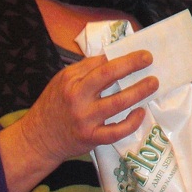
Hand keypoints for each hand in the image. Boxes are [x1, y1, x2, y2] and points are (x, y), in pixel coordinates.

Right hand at [0, 50, 157, 191]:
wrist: (38, 138)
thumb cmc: (54, 105)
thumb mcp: (61, 81)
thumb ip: (84, 70)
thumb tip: (112, 57)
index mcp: (70, 80)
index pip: (99, 63)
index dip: (121, 56)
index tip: (138, 53)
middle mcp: (77, 97)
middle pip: (108, 75)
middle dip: (131, 64)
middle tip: (148, 58)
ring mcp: (85, 119)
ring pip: (118, 103)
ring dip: (139, 91)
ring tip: (153, 83)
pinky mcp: (91, 138)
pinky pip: (117, 131)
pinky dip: (132, 122)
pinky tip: (141, 112)